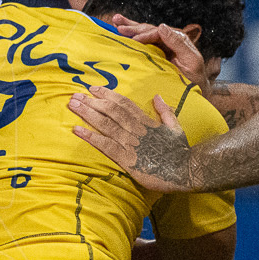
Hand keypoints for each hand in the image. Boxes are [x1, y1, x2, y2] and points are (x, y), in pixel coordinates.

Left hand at [66, 87, 193, 192]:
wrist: (186, 170)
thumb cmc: (180, 151)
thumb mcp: (175, 126)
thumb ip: (165, 111)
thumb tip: (157, 96)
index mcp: (146, 121)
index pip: (124, 103)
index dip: (107, 94)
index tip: (94, 88)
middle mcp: (136, 129)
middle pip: (111, 110)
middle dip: (92, 101)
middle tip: (75, 95)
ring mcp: (130, 143)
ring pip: (106, 124)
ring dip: (88, 113)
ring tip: (73, 105)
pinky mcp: (127, 158)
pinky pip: (105, 145)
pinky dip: (90, 137)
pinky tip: (77, 130)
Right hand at [104, 15, 211, 90]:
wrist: (196, 91)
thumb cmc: (194, 79)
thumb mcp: (191, 61)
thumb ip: (178, 43)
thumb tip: (162, 27)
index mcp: (178, 40)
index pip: (158, 33)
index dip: (145, 35)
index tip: (133, 40)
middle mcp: (169, 40)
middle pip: (148, 29)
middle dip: (132, 26)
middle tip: (117, 24)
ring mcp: (162, 46)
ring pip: (144, 33)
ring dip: (129, 26)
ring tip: (116, 20)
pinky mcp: (156, 53)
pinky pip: (143, 42)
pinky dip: (131, 36)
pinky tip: (120, 30)